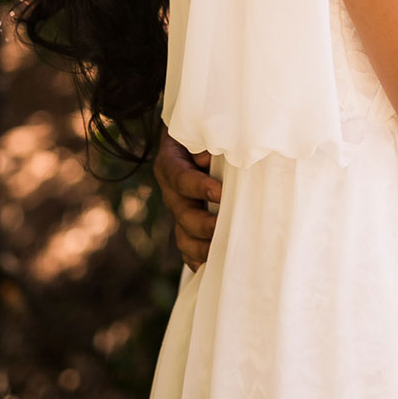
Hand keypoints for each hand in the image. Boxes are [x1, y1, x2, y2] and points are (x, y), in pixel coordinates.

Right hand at [153, 133, 220, 268]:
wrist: (194, 143)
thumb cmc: (205, 134)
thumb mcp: (202, 131)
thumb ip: (207, 140)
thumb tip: (210, 157)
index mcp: (171, 165)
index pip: (180, 178)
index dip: (199, 187)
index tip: (221, 192)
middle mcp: (172, 192)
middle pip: (182, 215)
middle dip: (205, 225)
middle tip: (226, 228)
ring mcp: (180, 213)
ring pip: (184, 238)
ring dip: (203, 248)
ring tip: (225, 254)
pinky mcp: (188, 228)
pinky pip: (189, 251)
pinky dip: (200, 262)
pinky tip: (217, 267)